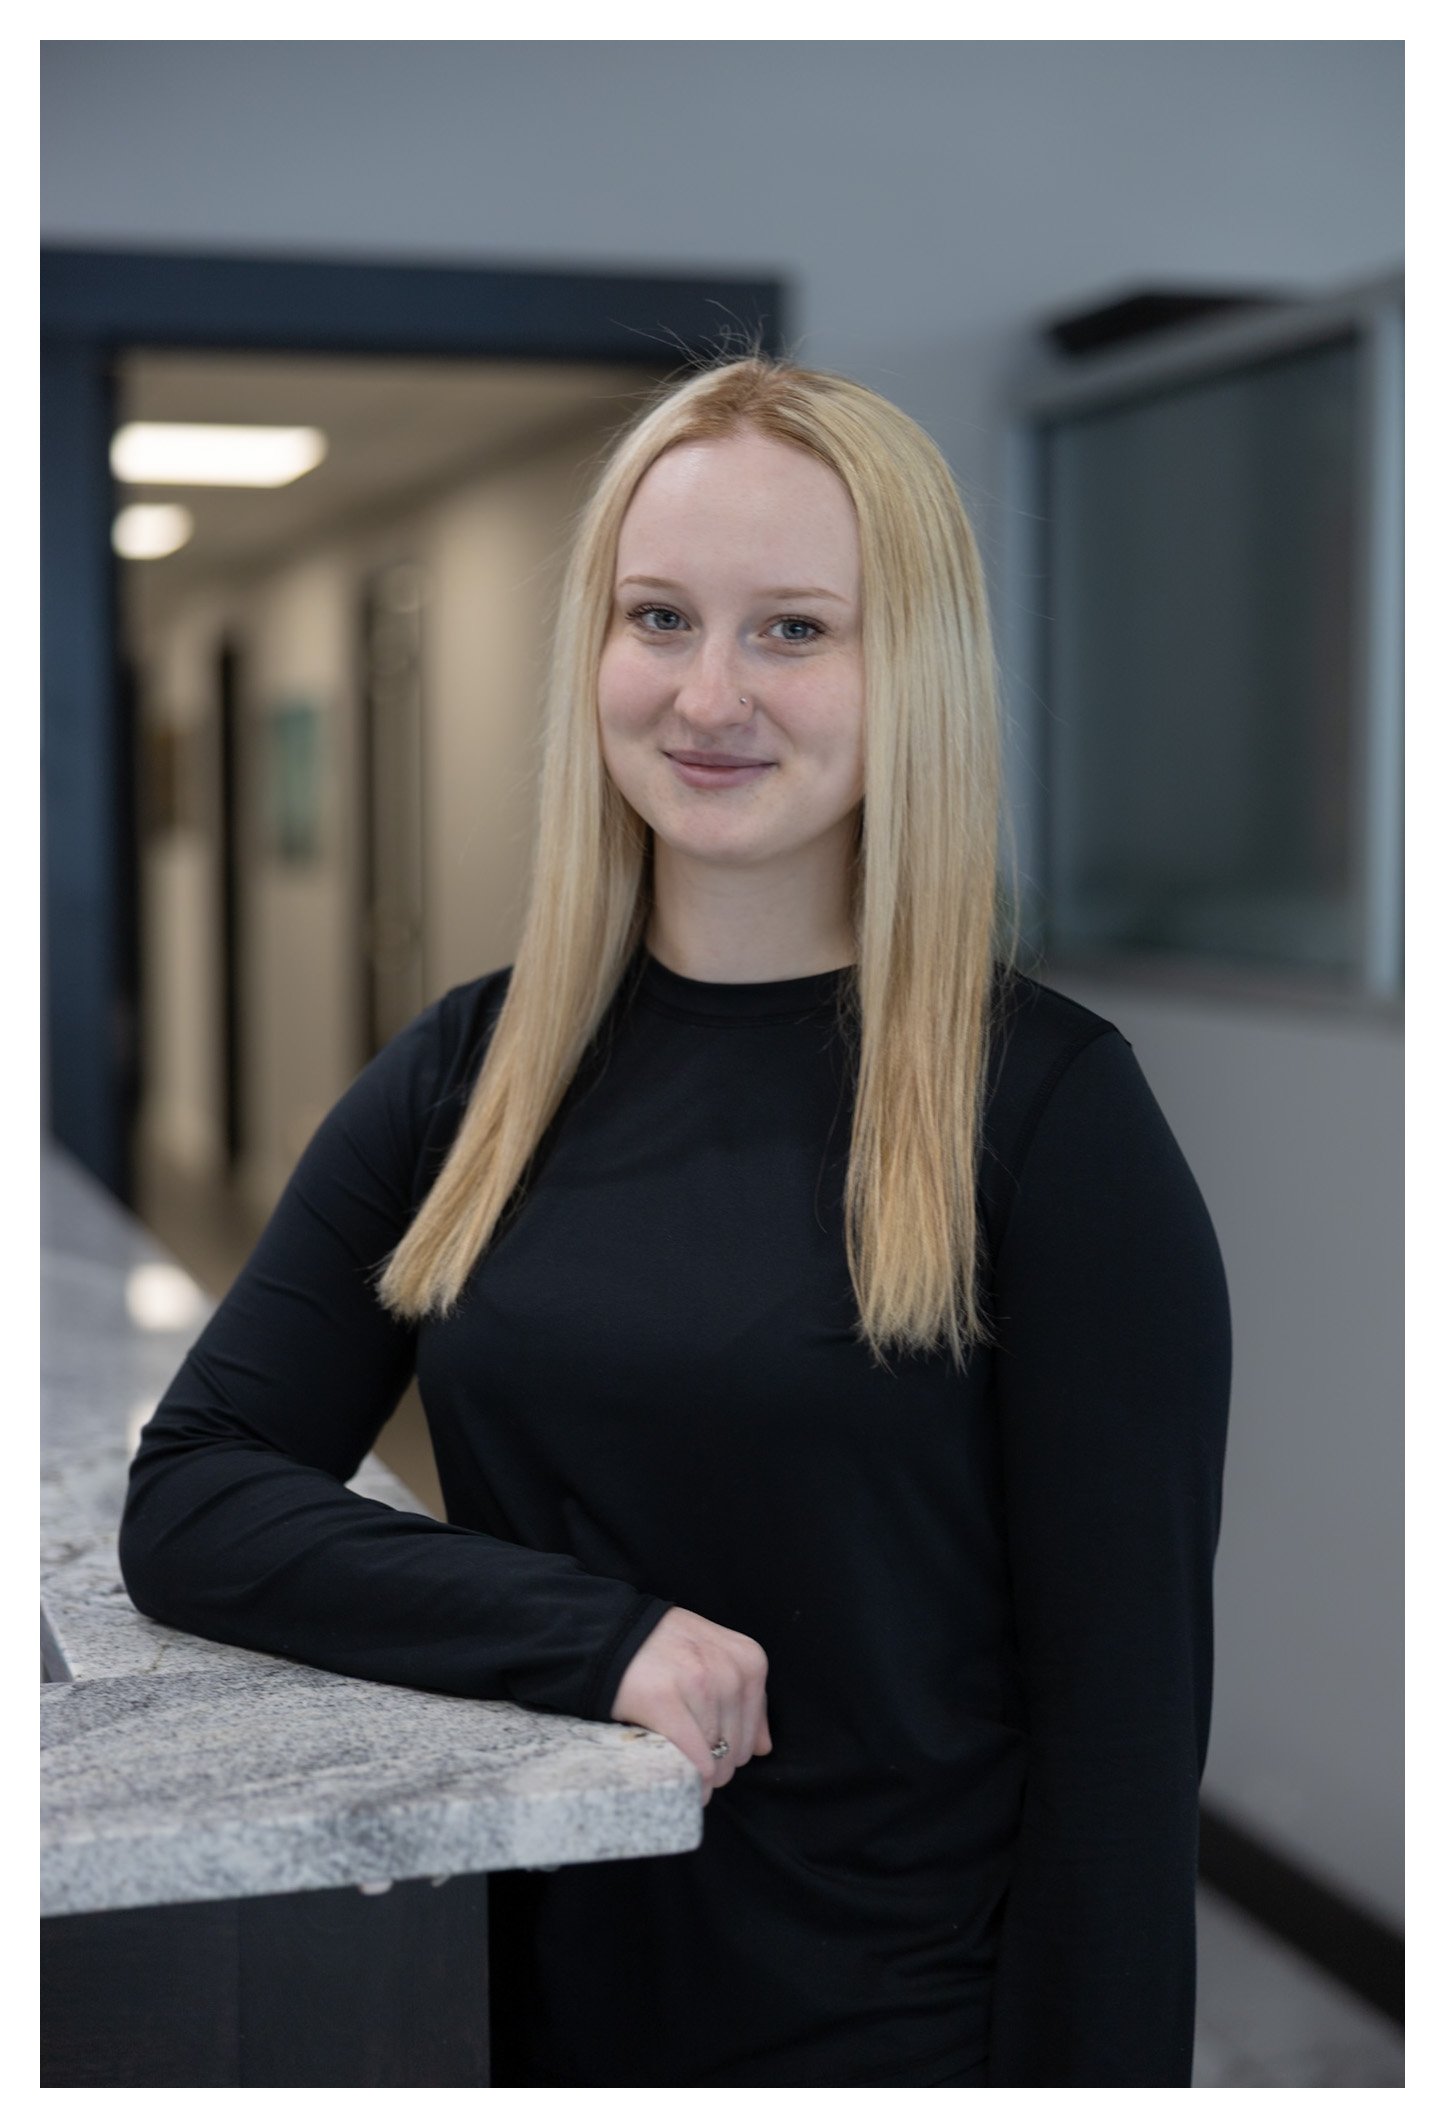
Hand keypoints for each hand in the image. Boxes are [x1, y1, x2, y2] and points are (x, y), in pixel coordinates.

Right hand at [610, 1605, 772, 1804]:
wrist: (612, 1632)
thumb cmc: (665, 1648)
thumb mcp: (716, 1656)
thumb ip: (746, 1698)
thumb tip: (764, 1748)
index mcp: (748, 1660)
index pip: (755, 1732)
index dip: (730, 1747)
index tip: (704, 1743)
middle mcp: (731, 1672)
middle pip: (738, 1752)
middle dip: (714, 1763)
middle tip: (685, 1753)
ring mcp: (700, 1686)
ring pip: (717, 1762)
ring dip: (698, 1773)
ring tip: (676, 1758)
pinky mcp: (666, 1702)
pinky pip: (694, 1762)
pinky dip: (689, 1780)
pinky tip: (679, 1780)